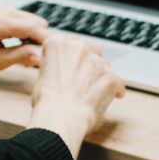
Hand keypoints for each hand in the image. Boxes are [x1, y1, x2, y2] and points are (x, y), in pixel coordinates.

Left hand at [0, 5, 47, 77]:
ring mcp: (0, 8)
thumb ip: (18, 57)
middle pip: (37, 23)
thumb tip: (41, 56)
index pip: (33, 28)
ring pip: (33, 21)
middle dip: (40, 41)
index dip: (45, 44)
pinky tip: (18, 46)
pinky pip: (24, 19)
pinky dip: (27, 33)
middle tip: (33, 61)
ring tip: (24, 55)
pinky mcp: (1, 10)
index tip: (48, 59)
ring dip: (33, 38)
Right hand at [28, 33, 124, 159]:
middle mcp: (78, 46)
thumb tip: (63, 70)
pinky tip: (107, 99)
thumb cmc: (47, 101)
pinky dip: (114, 90)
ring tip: (90, 93)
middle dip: (87, 62)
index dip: (71, 56)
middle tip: (81, 80)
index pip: (69, 42)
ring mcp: (96, 61)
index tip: (71, 65)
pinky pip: (117, 82)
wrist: (61, 117)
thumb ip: (55, 65)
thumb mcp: (42, 75)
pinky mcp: (111, 76)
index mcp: (57, 43)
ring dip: (99, 76)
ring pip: (103, 65)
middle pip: (89, 49)